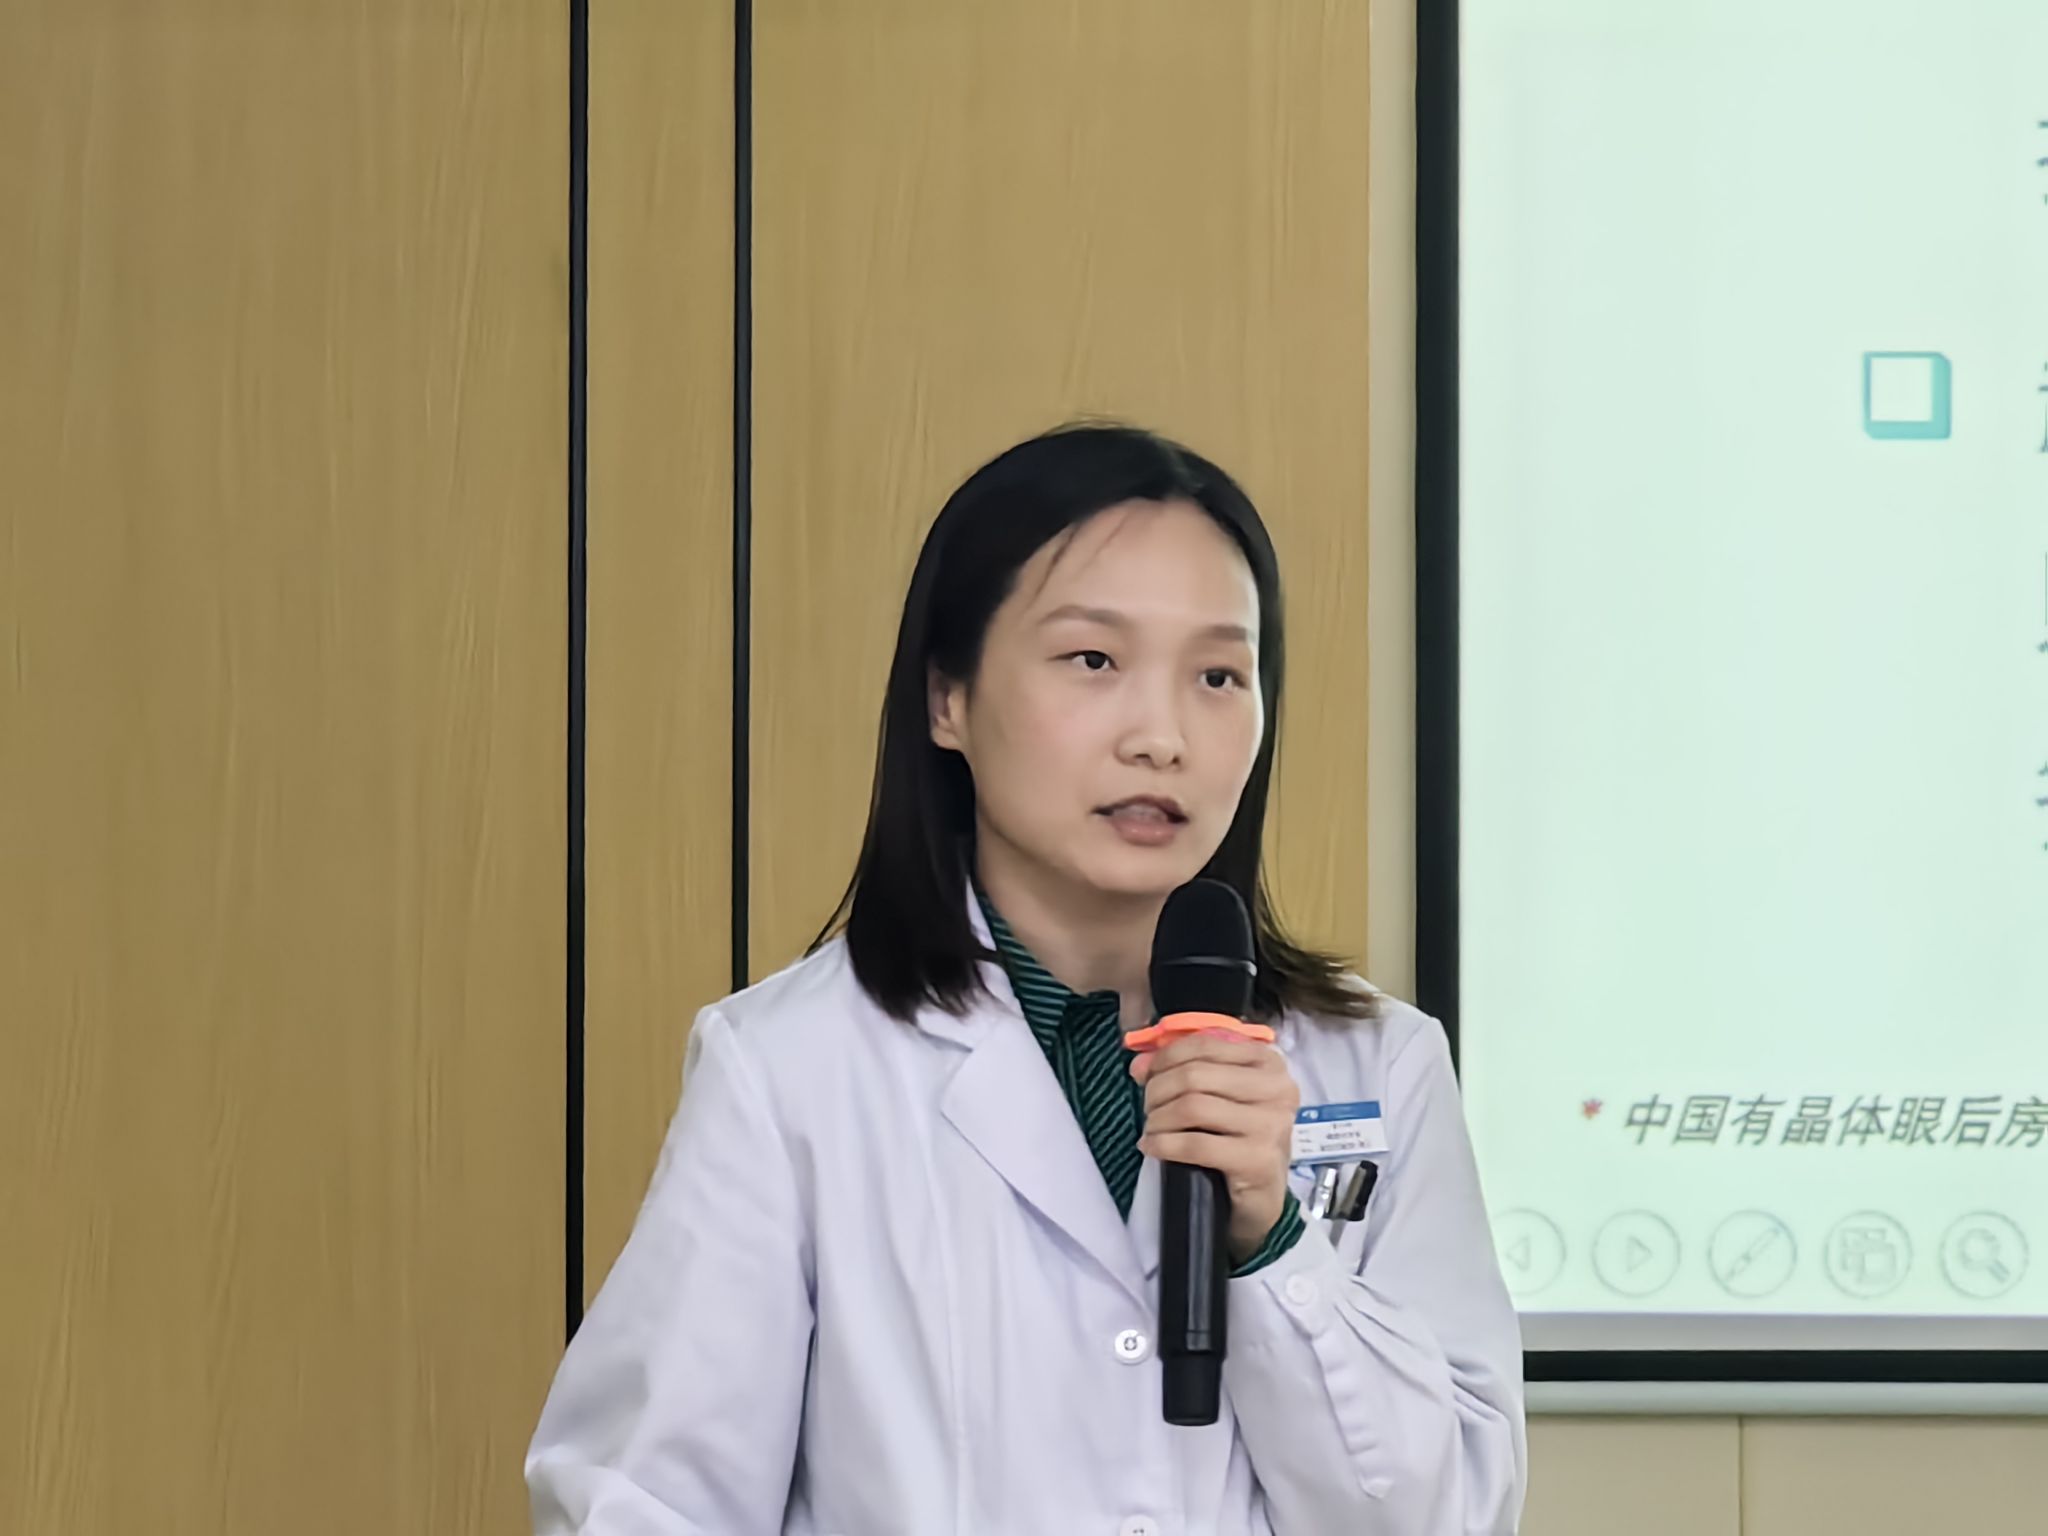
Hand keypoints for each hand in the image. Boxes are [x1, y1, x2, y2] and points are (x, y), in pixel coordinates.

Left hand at [1131, 1034, 1299, 1264]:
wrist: (1261, 1200)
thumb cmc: (1238, 1141)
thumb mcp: (1218, 1097)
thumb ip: (1184, 1071)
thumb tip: (1139, 1064)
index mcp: (1268, 1063)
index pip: (1205, 1044)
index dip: (1164, 1057)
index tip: (1142, 1074)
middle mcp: (1277, 1089)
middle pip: (1195, 1074)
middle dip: (1157, 1091)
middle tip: (1148, 1111)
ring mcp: (1270, 1125)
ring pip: (1192, 1106)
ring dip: (1158, 1119)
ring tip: (1151, 1130)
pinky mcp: (1258, 1160)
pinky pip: (1195, 1144)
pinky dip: (1164, 1144)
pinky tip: (1152, 1148)